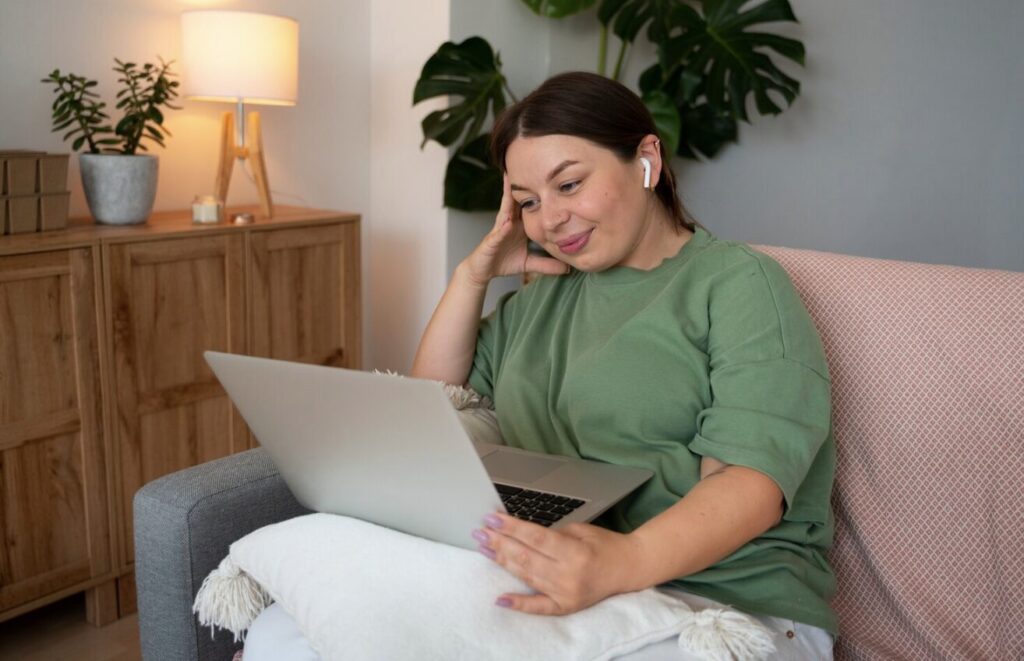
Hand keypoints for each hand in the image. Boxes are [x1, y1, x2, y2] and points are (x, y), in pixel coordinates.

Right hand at [461, 175, 568, 287]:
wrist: (483, 272)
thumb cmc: (503, 262)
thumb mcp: (529, 263)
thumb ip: (547, 264)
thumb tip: (567, 268)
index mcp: (518, 225)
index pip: (529, 204)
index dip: (537, 191)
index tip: (548, 177)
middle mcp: (508, 223)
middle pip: (516, 200)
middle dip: (521, 184)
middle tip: (528, 164)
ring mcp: (499, 230)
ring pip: (505, 210)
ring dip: (508, 196)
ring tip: (512, 181)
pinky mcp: (491, 241)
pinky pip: (498, 233)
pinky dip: (503, 227)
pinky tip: (508, 222)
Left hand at [473, 513, 644, 614]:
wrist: (629, 568)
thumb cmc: (605, 544)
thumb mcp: (581, 530)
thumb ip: (552, 535)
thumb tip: (519, 532)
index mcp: (575, 553)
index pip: (535, 538)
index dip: (511, 528)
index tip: (491, 518)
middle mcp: (569, 576)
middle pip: (526, 557)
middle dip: (500, 542)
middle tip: (480, 531)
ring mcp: (566, 594)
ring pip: (527, 576)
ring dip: (503, 562)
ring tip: (484, 548)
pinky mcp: (566, 607)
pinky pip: (538, 607)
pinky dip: (519, 603)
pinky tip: (500, 598)